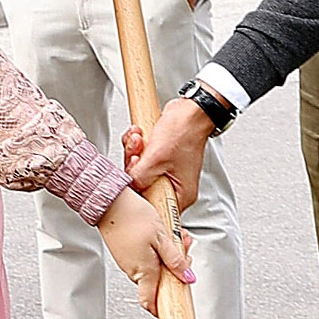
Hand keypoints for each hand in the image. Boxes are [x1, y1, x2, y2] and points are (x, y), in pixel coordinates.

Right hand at [96, 187, 194, 317]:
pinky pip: (143, 256)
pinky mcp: (124, 250)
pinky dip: (155, 248)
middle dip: (174, 268)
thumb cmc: (133, 216)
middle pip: (157, 281)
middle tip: (184, 249)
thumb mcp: (162, 237)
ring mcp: (127, 261)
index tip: (173, 308)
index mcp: (143, 271)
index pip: (150, 302)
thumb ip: (175, 259)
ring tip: (174, 235)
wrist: (109, 201)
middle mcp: (133, 270)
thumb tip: (188, 277)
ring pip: (152, 266)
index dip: (161, 309)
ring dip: (166, 255)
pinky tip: (160, 233)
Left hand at [127, 93, 215, 212]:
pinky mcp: (159, 160)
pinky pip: (140, 159)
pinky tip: (139, 136)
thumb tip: (128, 185)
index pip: (154, 208)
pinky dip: (136, 146)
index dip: (138, 196)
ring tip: (139, 140)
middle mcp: (174, 185)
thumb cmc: (183, 132)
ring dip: (133, 152)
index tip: (132, 182)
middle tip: (136, 156)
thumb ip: (139, 177)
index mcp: (180, 193)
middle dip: (134, 167)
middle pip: (142, 188)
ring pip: (138, 171)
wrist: (190, 110)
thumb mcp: (156, 158)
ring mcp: (167, 172)